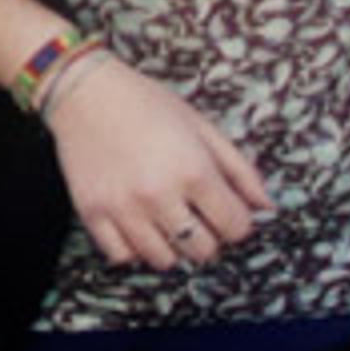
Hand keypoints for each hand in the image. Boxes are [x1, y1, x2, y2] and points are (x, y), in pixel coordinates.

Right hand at [47, 56, 272, 270]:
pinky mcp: (92, 212)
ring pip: (164, 260)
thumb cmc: (146, 102)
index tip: (225, 210)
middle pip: (203, 250)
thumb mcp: (200, 126)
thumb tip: (266, 206)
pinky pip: (122, 256)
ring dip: (171, 246)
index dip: (237, 221)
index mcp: (192, 170)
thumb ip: (239, 168)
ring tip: (166, 221)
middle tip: (195, 215)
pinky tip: (136, 224)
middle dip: (207, 236)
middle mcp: (158, 194)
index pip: (236, 227)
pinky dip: (133, 247)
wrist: (83, 90)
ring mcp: (123, 207)